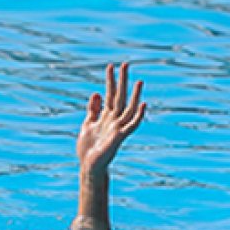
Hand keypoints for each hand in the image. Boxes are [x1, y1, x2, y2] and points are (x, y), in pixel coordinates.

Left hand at [77, 62, 146, 176]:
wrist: (88, 166)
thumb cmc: (88, 148)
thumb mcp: (87, 124)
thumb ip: (93, 110)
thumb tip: (97, 93)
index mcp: (105, 116)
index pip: (110, 94)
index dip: (110, 80)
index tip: (111, 66)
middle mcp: (114, 119)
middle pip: (120, 96)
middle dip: (122, 81)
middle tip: (126, 63)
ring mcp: (118, 128)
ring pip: (129, 108)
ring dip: (134, 95)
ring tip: (139, 81)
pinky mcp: (119, 137)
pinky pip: (132, 125)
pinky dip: (138, 115)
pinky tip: (142, 104)